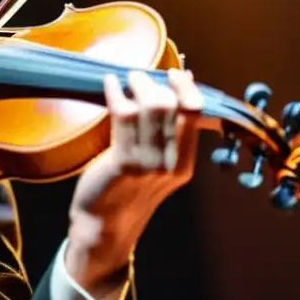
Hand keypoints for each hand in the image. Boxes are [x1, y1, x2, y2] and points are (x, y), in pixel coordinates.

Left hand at [66, 69, 203, 289]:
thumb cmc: (127, 189)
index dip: (186, 88)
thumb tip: (179, 85)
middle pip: (172, 106)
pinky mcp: (123, 163)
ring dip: (136, 85)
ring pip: (149, 107)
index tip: (174, 73)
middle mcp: (170, 164)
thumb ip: (168, 132)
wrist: (104, 225)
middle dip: (154, 83)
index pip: (196, 114)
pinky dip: (115, 93)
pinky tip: (109, 84)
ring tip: (126, 78)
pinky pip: (122, 115)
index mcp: (184, 164)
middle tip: (139, 76)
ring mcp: (148, 164)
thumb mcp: (157, 164)